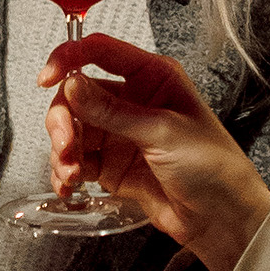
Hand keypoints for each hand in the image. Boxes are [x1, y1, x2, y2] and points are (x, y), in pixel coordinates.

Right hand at [44, 36, 269, 270]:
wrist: (221, 218)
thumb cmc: (213, 166)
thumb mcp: (162, 133)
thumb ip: (113, 111)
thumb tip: (73, 85)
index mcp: (153, 78)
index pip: (102, 52)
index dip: (70, 58)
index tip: (48, 78)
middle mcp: (132, 101)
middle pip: (76, 95)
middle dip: (63, 120)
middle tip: (65, 145)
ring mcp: (119, 134)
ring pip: (72, 129)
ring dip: (62, 151)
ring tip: (71, 174)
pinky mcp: (111, 165)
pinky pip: (76, 160)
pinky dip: (65, 172)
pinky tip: (69, 185)